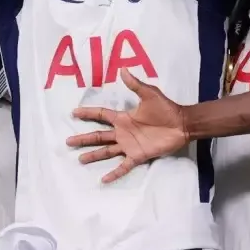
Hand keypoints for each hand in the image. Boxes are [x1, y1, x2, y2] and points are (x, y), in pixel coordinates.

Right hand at [66, 69, 189, 182]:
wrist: (181, 124)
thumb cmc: (165, 108)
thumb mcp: (149, 94)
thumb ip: (135, 84)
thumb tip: (123, 69)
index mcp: (123, 118)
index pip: (101, 115)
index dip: (88, 113)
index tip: (74, 113)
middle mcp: (123, 132)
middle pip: (99, 136)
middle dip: (84, 139)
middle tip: (68, 142)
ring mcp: (129, 145)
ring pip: (107, 151)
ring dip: (94, 155)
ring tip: (80, 159)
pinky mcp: (138, 156)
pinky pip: (124, 166)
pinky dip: (114, 173)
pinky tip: (103, 180)